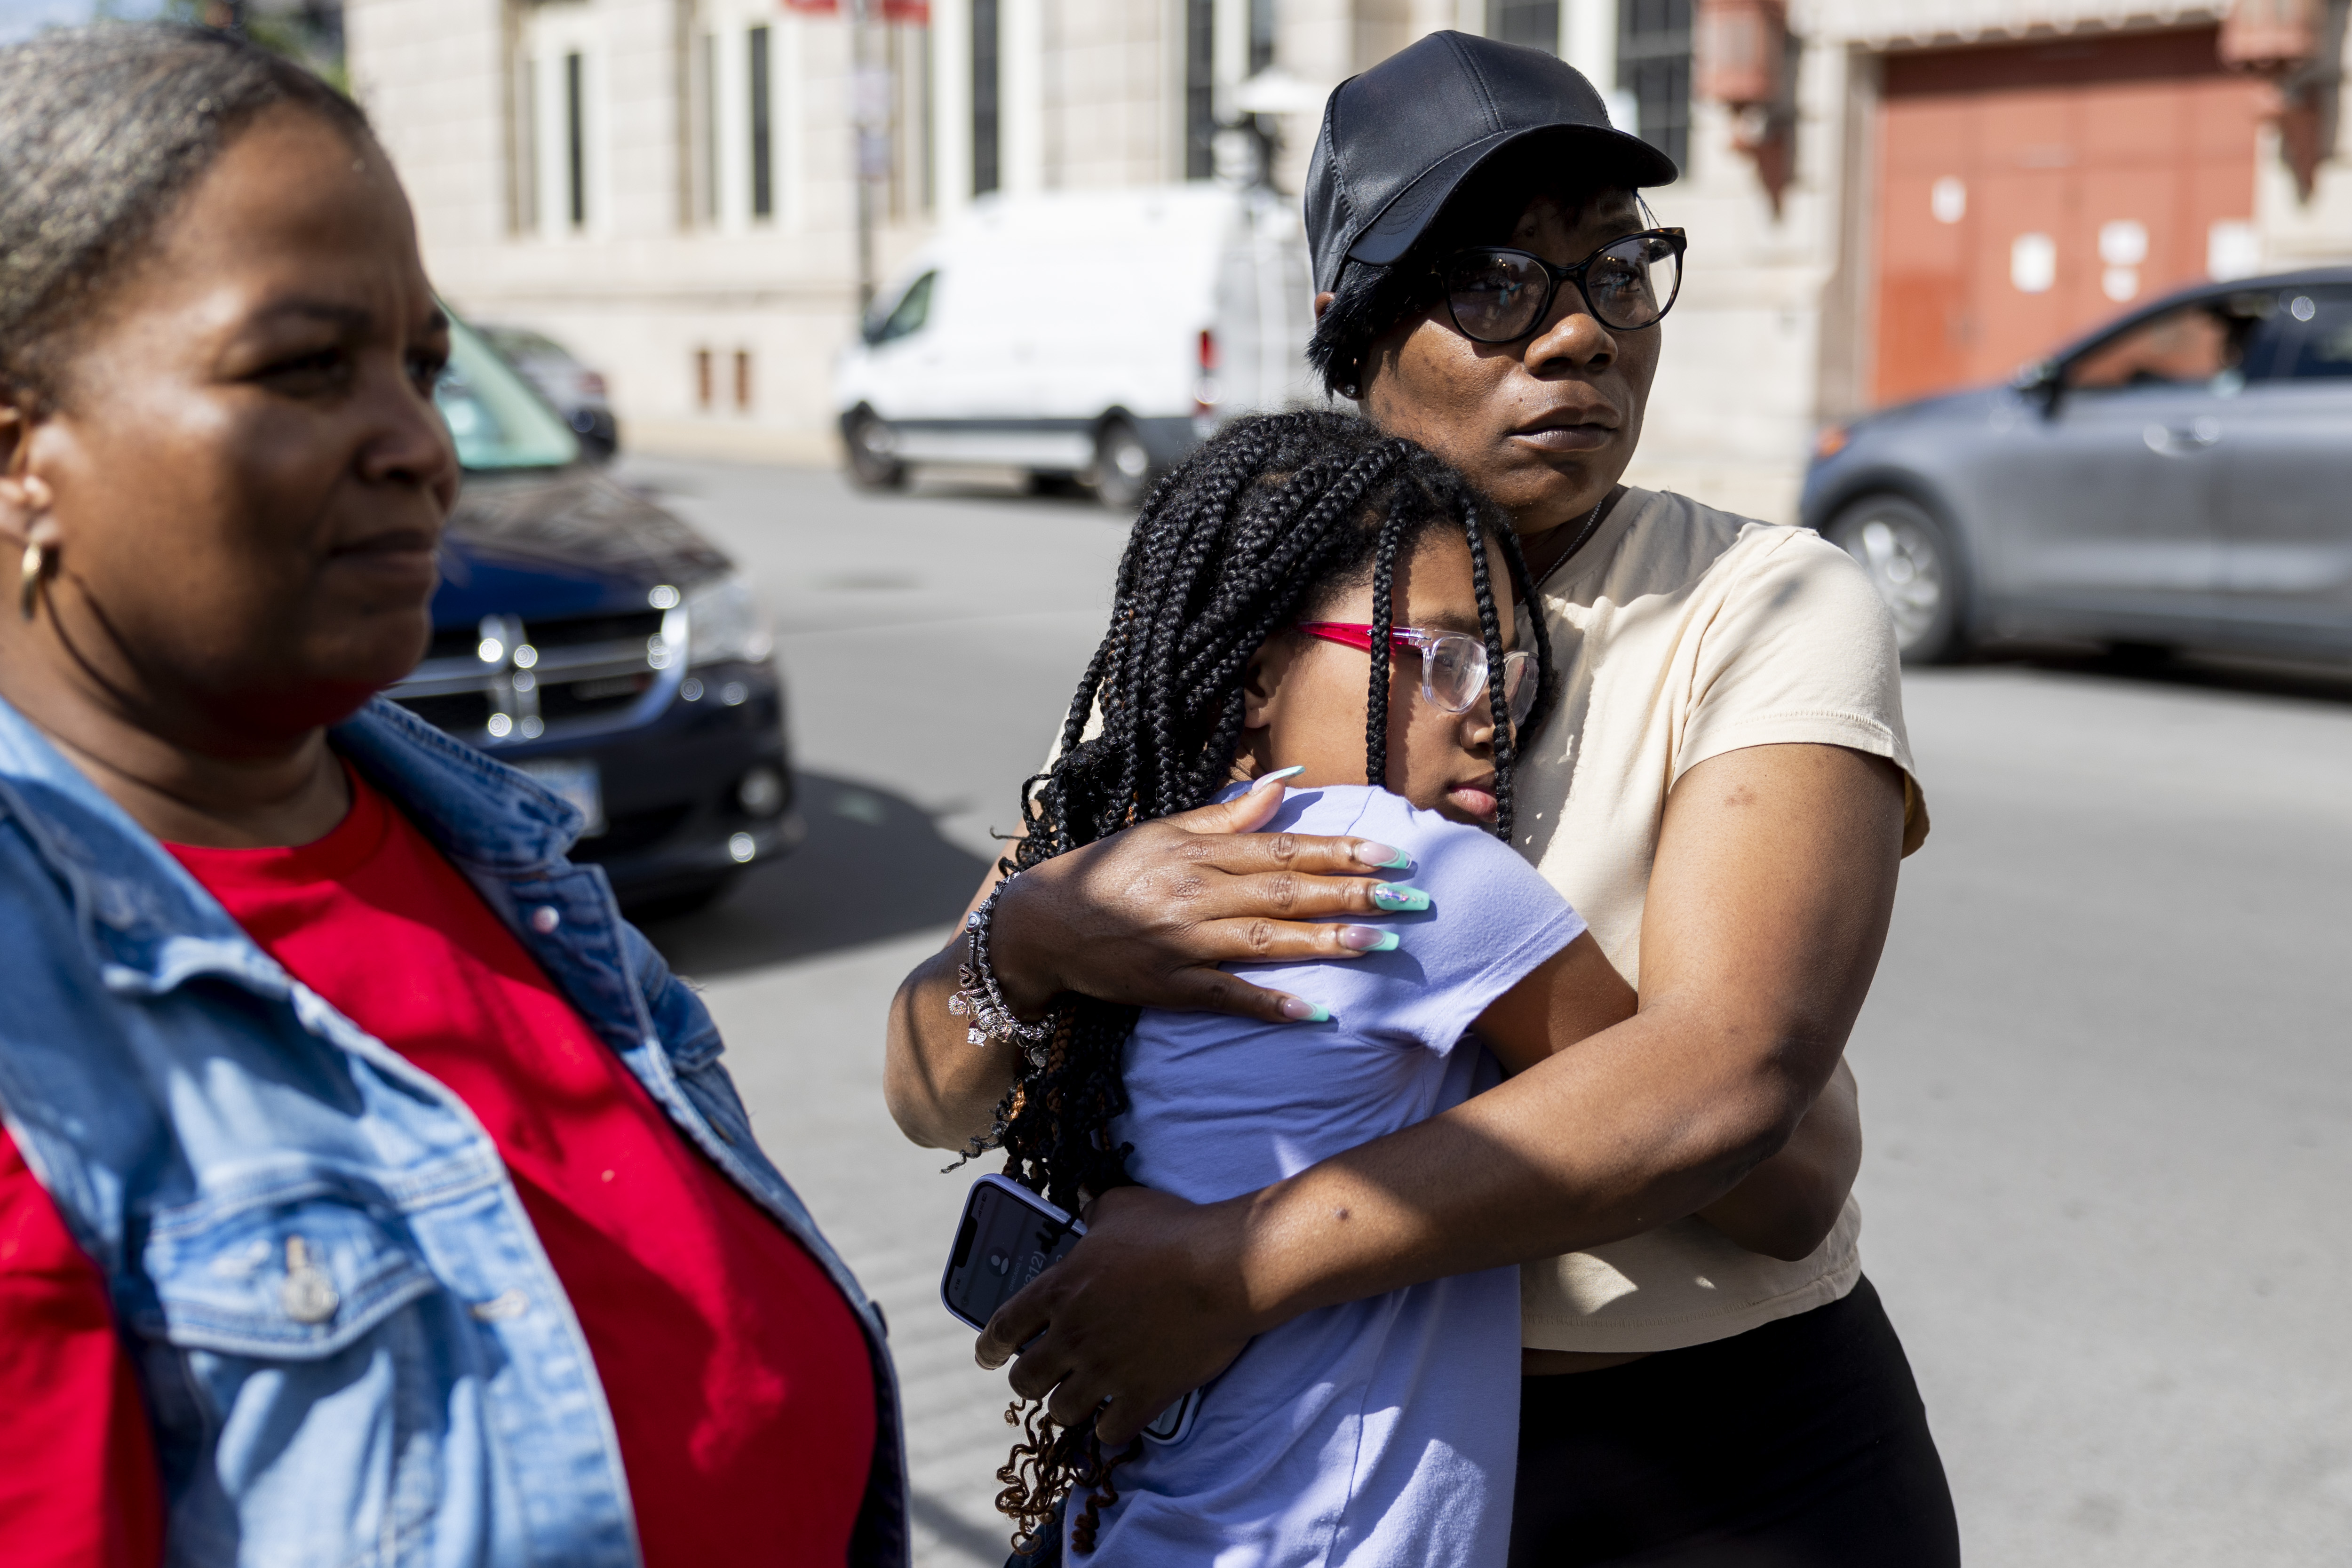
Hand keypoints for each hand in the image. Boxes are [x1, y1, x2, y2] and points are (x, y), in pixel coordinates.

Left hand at [976, 1186, 1256, 1446]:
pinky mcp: (1143, 1395)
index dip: (989, 1347)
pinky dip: (1111, 1427)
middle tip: (1044, 1377)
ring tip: (1080, 1398)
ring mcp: (1106, 1371)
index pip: (1003, 1327)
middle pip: (1026, 1379)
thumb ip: (1094, 1210)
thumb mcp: (1123, 1206)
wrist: (1227, 1270)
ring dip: (1069, 1405)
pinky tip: (1117, 1417)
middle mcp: (1073, 1335)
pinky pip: (1111, 1431)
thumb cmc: (1175, 1231)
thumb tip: (1083, 1200)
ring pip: (1062, 1411)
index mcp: (1059, 1290)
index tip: (988, 1356)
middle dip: (1031, 1380)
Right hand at [989, 774, 1415, 1022]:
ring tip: (1382, 944)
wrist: (1042, 924)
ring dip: (1327, 943)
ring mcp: (1183, 942)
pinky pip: (1226, 996)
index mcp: (1199, 851)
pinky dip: (1269, 1003)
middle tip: (1411, 898)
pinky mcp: (1169, 986)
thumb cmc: (1109, 871)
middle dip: (1353, 893)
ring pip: (1266, 940)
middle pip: (1287, 891)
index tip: (1393, 852)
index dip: (1340, 850)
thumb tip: (1283, 783)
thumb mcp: (1164, 829)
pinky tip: (1314, 1012)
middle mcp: (1196, 892)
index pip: (1283, 847)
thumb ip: (1227, 812)